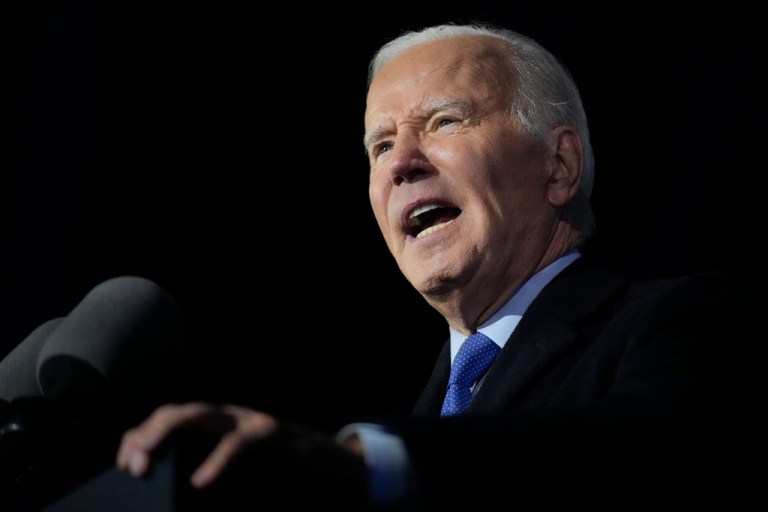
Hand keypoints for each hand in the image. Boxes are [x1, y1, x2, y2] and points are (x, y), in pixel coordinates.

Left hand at [116, 401, 277, 487]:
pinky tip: (201, 481)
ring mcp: (245, 420)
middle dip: (149, 433)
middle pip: (176, 412)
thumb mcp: (226, 472)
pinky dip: (217, 462)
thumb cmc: (272, 476)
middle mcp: (223, 418)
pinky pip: (236, 444)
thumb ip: (198, 470)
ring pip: (200, 414)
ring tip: (148, 455)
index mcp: (210, 428)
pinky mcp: (266, 433)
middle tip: (133, 467)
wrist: (319, 464)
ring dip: (167, 430)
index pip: (165, 421)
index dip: (140, 437)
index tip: (124, 466)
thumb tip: (155, 479)